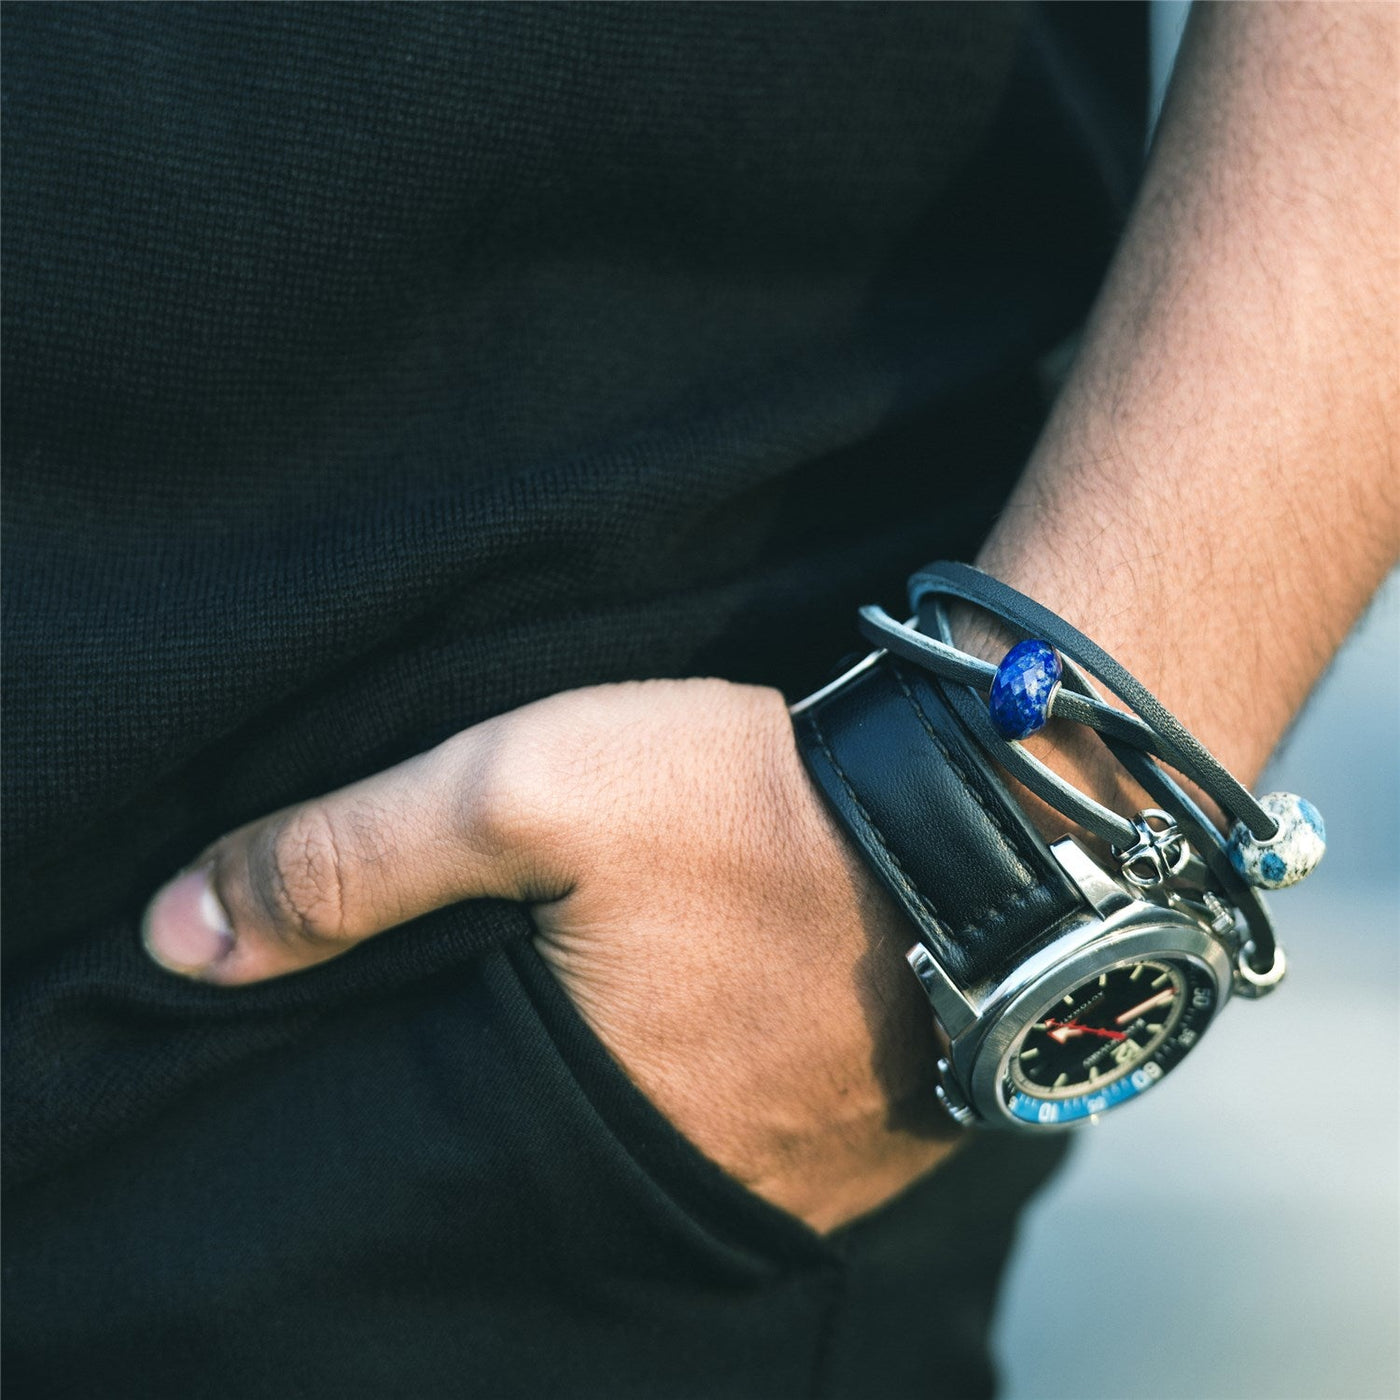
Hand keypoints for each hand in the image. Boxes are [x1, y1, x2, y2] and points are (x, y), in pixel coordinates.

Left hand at [142, 678, 960, 1231]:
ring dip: (628, 1083)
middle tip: (512, 1007)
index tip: (397, 1029)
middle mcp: (703, 1183)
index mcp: (594, 1128)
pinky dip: (718, 1078)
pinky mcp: (877, 1127)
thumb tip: (179, 939)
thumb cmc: (758, 803)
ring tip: (613, 1010)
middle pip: (556, 1155)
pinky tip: (718, 1016)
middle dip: (518, 1088)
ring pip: (662, 1141)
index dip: (402, 1087)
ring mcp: (808, 1170)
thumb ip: (343, 863)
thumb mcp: (521, 793)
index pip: (442, 1158)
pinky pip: (759, 1128)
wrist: (991, 805)